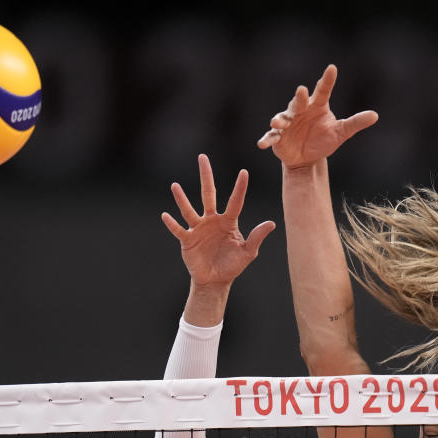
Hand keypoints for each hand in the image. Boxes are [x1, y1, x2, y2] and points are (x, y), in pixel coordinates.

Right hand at [161, 154, 275, 286]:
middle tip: (202, 157)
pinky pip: (179, 230)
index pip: (235, 202)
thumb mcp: (248, 252)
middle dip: (206, 176)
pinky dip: (172, 224)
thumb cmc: (232, 265)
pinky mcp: (188, 240)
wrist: (216, 280)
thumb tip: (271, 223)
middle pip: (208, 194)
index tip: (244, 172)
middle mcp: (212, 220)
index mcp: (228, 221)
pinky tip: (166, 215)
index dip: (240, 188)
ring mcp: (199, 229)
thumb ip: (257, 237)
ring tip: (175, 186)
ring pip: (189, 210)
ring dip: (182, 199)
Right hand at [257, 64, 377, 168]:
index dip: (327, 80)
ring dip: (280, 120)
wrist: (307, 158)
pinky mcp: (277, 138)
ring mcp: (287, 123)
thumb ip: (355, 123)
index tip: (332, 68)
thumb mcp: (341, 133)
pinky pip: (270, 137)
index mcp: (317, 106)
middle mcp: (300, 111)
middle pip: (299, 102)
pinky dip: (266, 139)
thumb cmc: (323, 140)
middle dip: (299, 97)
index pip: (323, 91)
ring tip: (280, 123)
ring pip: (281, 118)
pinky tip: (263, 144)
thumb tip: (375, 115)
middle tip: (301, 91)